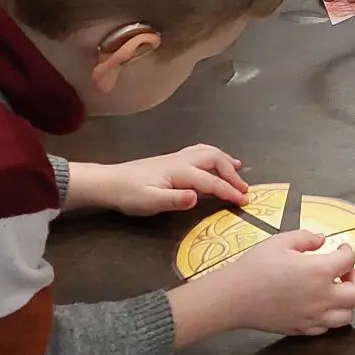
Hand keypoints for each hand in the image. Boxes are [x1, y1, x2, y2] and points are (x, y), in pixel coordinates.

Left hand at [81, 146, 248, 215]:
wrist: (110, 182)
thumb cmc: (130, 195)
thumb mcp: (151, 202)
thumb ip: (175, 200)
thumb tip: (197, 197)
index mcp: (180, 171)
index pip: (211, 181)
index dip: (229, 191)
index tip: (244, 201)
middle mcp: (182, 160)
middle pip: (215, 159)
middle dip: (232, 173)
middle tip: (244, 189)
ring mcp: (177, 158)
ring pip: (208, 152)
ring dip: (225, 161)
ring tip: (238, 170)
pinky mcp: (173, 160)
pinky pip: (201, 153)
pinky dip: (214, 156)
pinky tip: (214, 163)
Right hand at [211, 231, 354, 336]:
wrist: (235, 296)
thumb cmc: (256, 265)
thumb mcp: (281, 241)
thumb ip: (306, 238)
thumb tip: (322, 240)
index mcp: (319, 272)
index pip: (349, 262)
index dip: (348, 252)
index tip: (341, 248)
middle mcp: (322, 297)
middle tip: (344, 271)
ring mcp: (313, 317)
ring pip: (347, 316)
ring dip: (346, 301)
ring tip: (334, 289)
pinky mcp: (302, 330)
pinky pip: (327, 328)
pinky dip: (329, 316)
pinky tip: (318, 304)